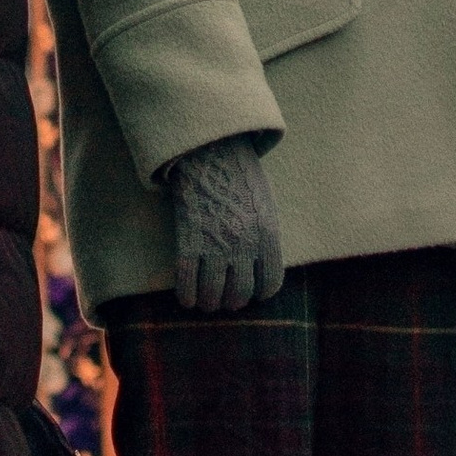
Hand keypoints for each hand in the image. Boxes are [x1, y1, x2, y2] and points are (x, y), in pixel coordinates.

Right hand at [164, 137, 284, 312]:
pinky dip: (186, 296)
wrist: (210, 152)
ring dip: (209, 303)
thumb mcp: (265, 204)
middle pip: (240, 293)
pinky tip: (187, 299)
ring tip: (206, 303)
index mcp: (268, 235)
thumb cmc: (240, 176)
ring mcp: (216, 245)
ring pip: (213, 293)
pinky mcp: (189, 241)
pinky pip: (187, 280)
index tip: (252, 293)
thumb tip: (260, 266)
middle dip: (232, 301)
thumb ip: (265, 236)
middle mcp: (244, 245)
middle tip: (226, 301)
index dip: (259, 293)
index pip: (269, 283)